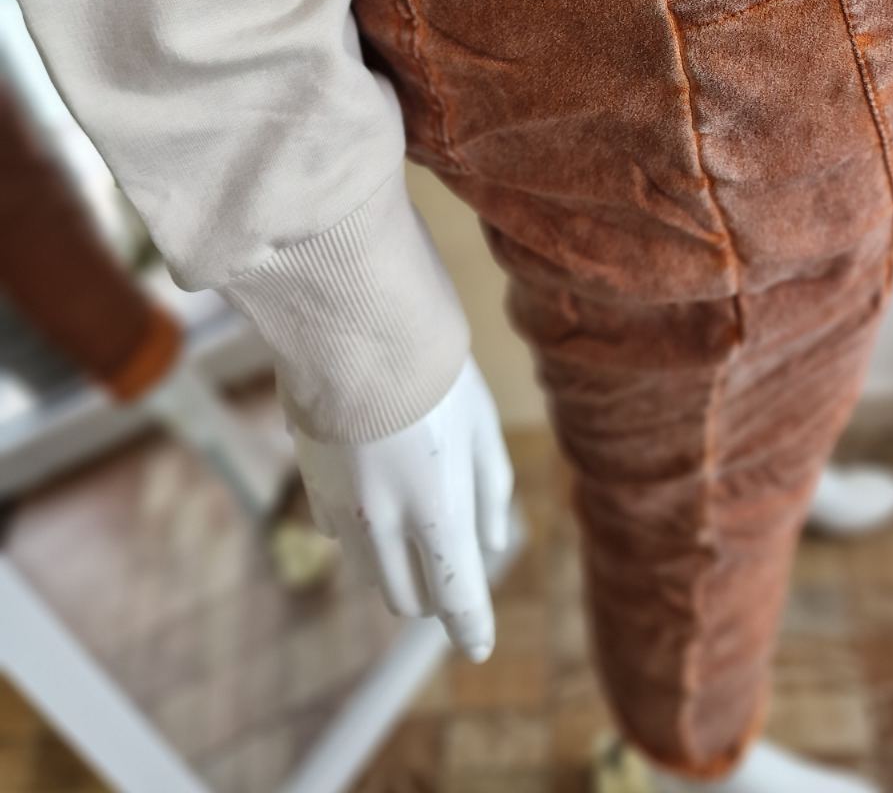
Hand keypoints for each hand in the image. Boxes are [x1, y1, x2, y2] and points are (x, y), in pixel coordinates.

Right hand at [289, 355, 513, 660]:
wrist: (357, 328)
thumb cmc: (434, 373)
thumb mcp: (481, 428)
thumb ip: (491, 492)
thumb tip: (497, 542)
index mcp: (438, 513)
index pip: (456, 598)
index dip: (470, 627)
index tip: (479, 646)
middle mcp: (387, 525)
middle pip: (409, 597)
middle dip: (433, 593)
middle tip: (450, 570)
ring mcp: (345, 511)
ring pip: (372, 573)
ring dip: (398, 568)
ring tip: (417, 531)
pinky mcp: (314, 489)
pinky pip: (341, 537)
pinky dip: (364, 534)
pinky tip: (378, 498)